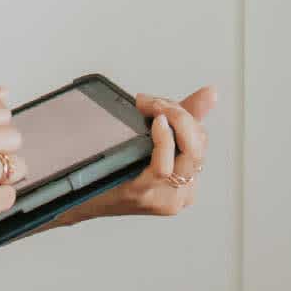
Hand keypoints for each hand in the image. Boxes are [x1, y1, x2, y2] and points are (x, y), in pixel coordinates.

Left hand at [55, 87, 216, 226]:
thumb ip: (181, 118)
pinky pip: (164, 166)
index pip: (201, 139)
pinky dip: (163, 139)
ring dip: (172, 119)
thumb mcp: (151, 140)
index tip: (158, 101)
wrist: (79, 198)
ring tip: (151, 107)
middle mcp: (183, 193)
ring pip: (189, 153)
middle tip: (152, 101)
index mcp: (188, 181)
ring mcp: (165, 197)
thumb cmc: (115, 168)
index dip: (184, 114)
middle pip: (198, 144)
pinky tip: (157, 124)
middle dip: (178, 113)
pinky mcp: (145, 194)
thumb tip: (212, 92)